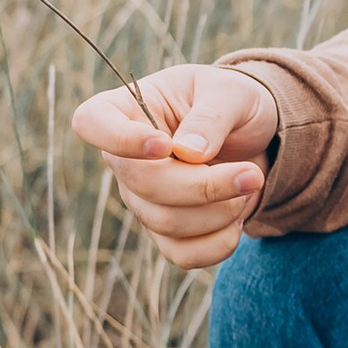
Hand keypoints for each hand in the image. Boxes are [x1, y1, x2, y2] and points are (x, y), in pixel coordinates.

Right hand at [71, 61, 282, 270]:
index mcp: (127, 109)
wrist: (256, 137)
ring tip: (250, 184)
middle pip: (141, 184)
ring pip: (164, 222)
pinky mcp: (166, 232)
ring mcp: (142, 199)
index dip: (119, 139)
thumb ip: (212, 117)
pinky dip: (219, 242)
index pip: (91, 122)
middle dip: (202, 186)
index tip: (165, 145)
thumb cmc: (234, 103)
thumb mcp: (233, 93)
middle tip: (250, 174)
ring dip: (219, 211)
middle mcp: (125, 159)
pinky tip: (240, 216)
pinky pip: (181, 254)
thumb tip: (189, 154)